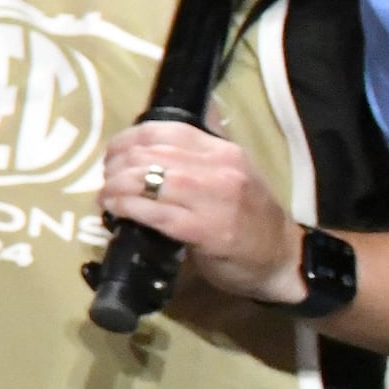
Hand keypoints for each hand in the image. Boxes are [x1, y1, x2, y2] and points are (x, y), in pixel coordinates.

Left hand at [99, 119, 301, 302]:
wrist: (282, 257)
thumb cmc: (250, 216)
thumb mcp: (233, 172)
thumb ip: (199, 152)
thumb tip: (158, 131)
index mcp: (223, 151)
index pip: (164, 130)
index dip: (127, 139)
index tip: (113, 154)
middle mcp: (219, 170)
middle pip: (150, 154)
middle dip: (116, 165)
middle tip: (106, 178)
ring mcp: (213, 200)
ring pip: (148, 181)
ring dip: (116, 187)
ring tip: (106, 196)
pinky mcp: (205, 231)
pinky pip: (154, 214)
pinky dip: (127, 208)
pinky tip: (116, 211)